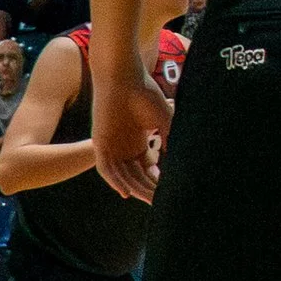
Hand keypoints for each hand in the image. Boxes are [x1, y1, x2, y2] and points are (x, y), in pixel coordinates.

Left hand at [91, 62, 174, 201]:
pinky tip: (126, 192)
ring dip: (134, 188)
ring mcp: (111, 146)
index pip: (147, 168)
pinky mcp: (100, 143)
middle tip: (160, 202)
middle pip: (136, 175)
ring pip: (122, 175)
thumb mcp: (164, 120)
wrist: (123, 78)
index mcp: (138, 141)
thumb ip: (170, 140)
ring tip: (148, 200)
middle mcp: (124, 146)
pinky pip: (106, 168)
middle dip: (148, 189)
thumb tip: (180, 160)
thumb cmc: (145, 94)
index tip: (170, 192)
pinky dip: (115, 181)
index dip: (158, 181)